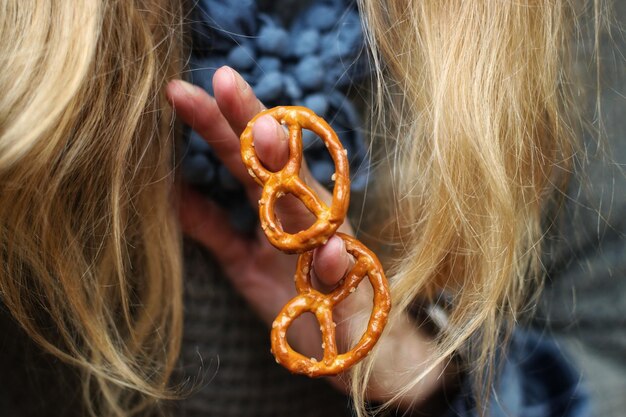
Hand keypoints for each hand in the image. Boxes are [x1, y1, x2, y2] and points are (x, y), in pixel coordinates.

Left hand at [166, 67, 447, 407]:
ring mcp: (332, 243)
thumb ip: (212, 225)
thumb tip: (170, 190)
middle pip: (278, 162)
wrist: (345, 343)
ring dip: (290, 171)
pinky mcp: (350, 285)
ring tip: (263, 135)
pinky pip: (341, 272)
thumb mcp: (242, 259)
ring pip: (310, 200)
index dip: (217, 125)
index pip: (245, 158)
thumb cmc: (293, 293)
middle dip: (250, 121)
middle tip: (223, 82)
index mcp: (280, 203)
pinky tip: (327, 254)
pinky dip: (334, 263)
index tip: (181, 92)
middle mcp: (308, 212)